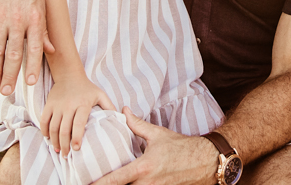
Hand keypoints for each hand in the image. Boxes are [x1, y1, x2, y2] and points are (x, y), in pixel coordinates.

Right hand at [0, 0, 54, 94]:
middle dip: (10, 75)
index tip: (30, 83)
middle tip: (7, 91)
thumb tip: (52, 50)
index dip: (33, 66)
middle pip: (13, 53)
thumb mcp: (43, 4)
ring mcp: (1, 16)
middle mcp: (18, 19)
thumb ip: (44, 29)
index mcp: (35, 18)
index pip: (35, 48)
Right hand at [41, 71, 115, 155]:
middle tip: (66, 155)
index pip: (79, 124)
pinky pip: (44, 120)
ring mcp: (58, 105)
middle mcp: (69, 105)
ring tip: (58, 150)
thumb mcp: (100, 95)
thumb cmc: (87, 88)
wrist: (69, 74)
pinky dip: (45, 131)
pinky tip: (48, 139)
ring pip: (53, 127)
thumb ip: (109, 107)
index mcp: (83, 104)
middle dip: (64, 145)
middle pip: (64, 129)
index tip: (77, 149)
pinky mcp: (49, 104)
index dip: (77, 138)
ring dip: (54, 141)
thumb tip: (120, 119)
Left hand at [92, 108, 217, 184]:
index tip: (85, 184)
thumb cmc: (181, 147)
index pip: (114, 179)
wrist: (205, 160)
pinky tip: (129, 184)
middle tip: (90, 183)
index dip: (98, 184)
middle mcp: (147, 184)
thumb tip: (124, 111)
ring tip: (107, 184)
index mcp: (143, 168)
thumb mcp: (157, 134)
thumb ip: (137, 125)